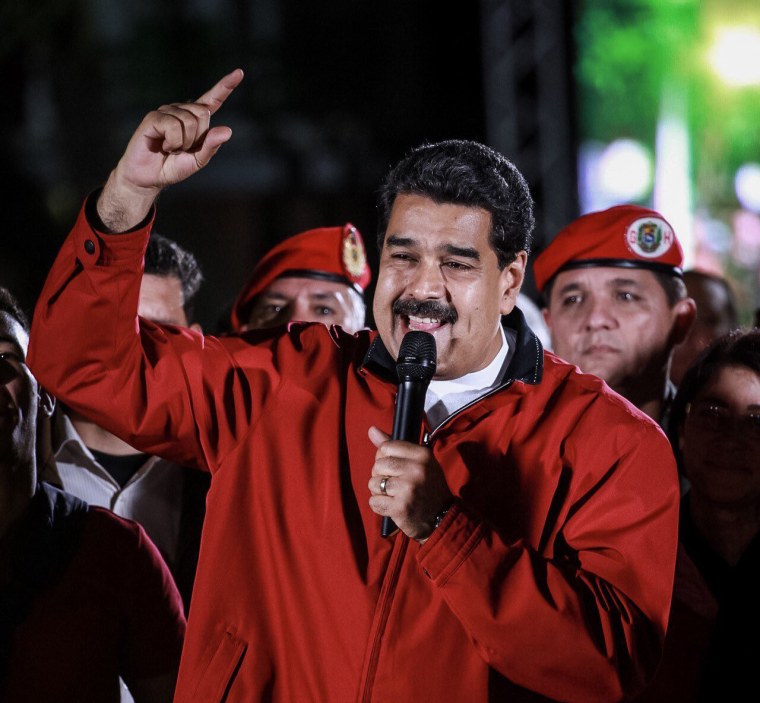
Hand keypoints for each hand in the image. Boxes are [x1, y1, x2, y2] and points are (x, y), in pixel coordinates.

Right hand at [97, 68, 244, 231]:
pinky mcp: (154, 117)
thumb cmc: (172, 167)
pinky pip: (174, 126)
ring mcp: (167, 111)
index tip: (239, 72)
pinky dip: (173, 142)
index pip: (213, 100)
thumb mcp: (198, 161)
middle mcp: (182, 110)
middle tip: (182, 148)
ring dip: (183, 143)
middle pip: (203, 113)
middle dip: (197, 137)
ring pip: (190, 121)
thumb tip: (227, 130)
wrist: (148, 177)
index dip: (225, 86)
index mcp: (195, 119)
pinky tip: (163, 145)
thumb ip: (211, 146)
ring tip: (171, 148)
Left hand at [367, 425, 452, 541]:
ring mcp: (408, 489)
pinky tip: (393, 507)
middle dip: (381, 476)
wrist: (441, 519)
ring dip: (379, 492)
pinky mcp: (400, 508)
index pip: (386, 447)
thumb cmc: (427, 488)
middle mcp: (416, 469)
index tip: (395, 468)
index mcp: (422, 455)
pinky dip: (380, 506)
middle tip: (395, 485)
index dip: (385, 458)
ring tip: (395, 496)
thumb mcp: (419, 463)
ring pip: (373, 483)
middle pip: (378, 465)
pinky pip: (374, 502)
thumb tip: (371, 429)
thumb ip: (394, 446)